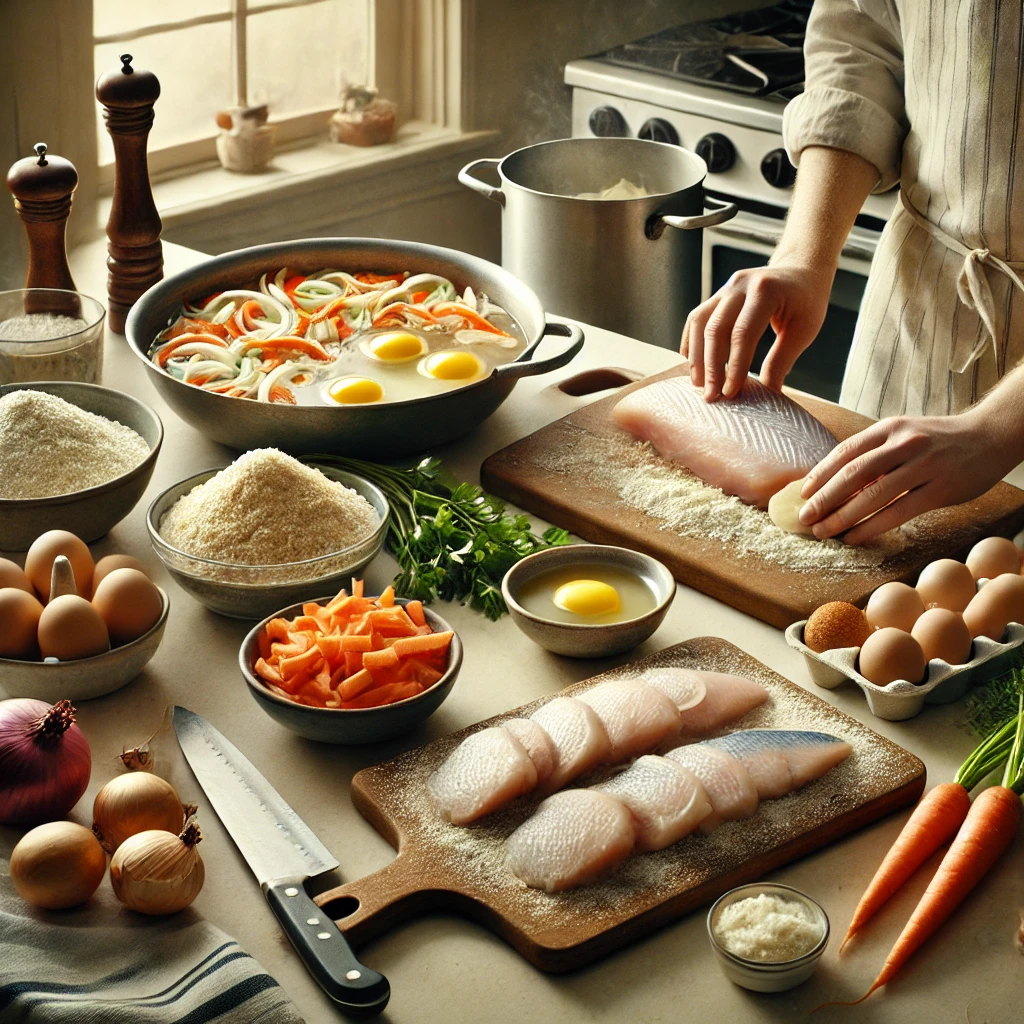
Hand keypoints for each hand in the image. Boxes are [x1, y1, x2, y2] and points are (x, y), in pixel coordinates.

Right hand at [681, 261, 831, 401]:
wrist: (800, 270)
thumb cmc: (806, 302)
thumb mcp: (803, 331)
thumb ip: (781, 360)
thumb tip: (766, 393)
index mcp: (765, 291)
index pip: (743, 334)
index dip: (734, 366)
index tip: (731, 393)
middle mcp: (740, 286)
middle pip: (715, 329)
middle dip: (711, 367)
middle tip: (711, 396)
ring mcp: (725, 288)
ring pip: (699, 323)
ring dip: (696, 356)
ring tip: (699, 384)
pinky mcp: (717, 295)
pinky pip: (696, 318)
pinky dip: (691, 341)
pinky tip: (692, 363)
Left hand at [798, 411, 1009, 543]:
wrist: (990, 436)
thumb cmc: (938, 441)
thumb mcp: (904, 435)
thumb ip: (875, 454)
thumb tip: (835, 483)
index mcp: (890, 428)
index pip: (846, 452)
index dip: (821, 474)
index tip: (802, 493)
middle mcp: (904, 444)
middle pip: (854, 474)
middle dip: (825, 498)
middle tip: (805, 517)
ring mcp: (923, 466)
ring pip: (873, 495)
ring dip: (843, 517)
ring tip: (823, 531)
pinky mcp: (940, 489)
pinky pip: (898, 512)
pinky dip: (871, 527)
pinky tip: (853, 537)